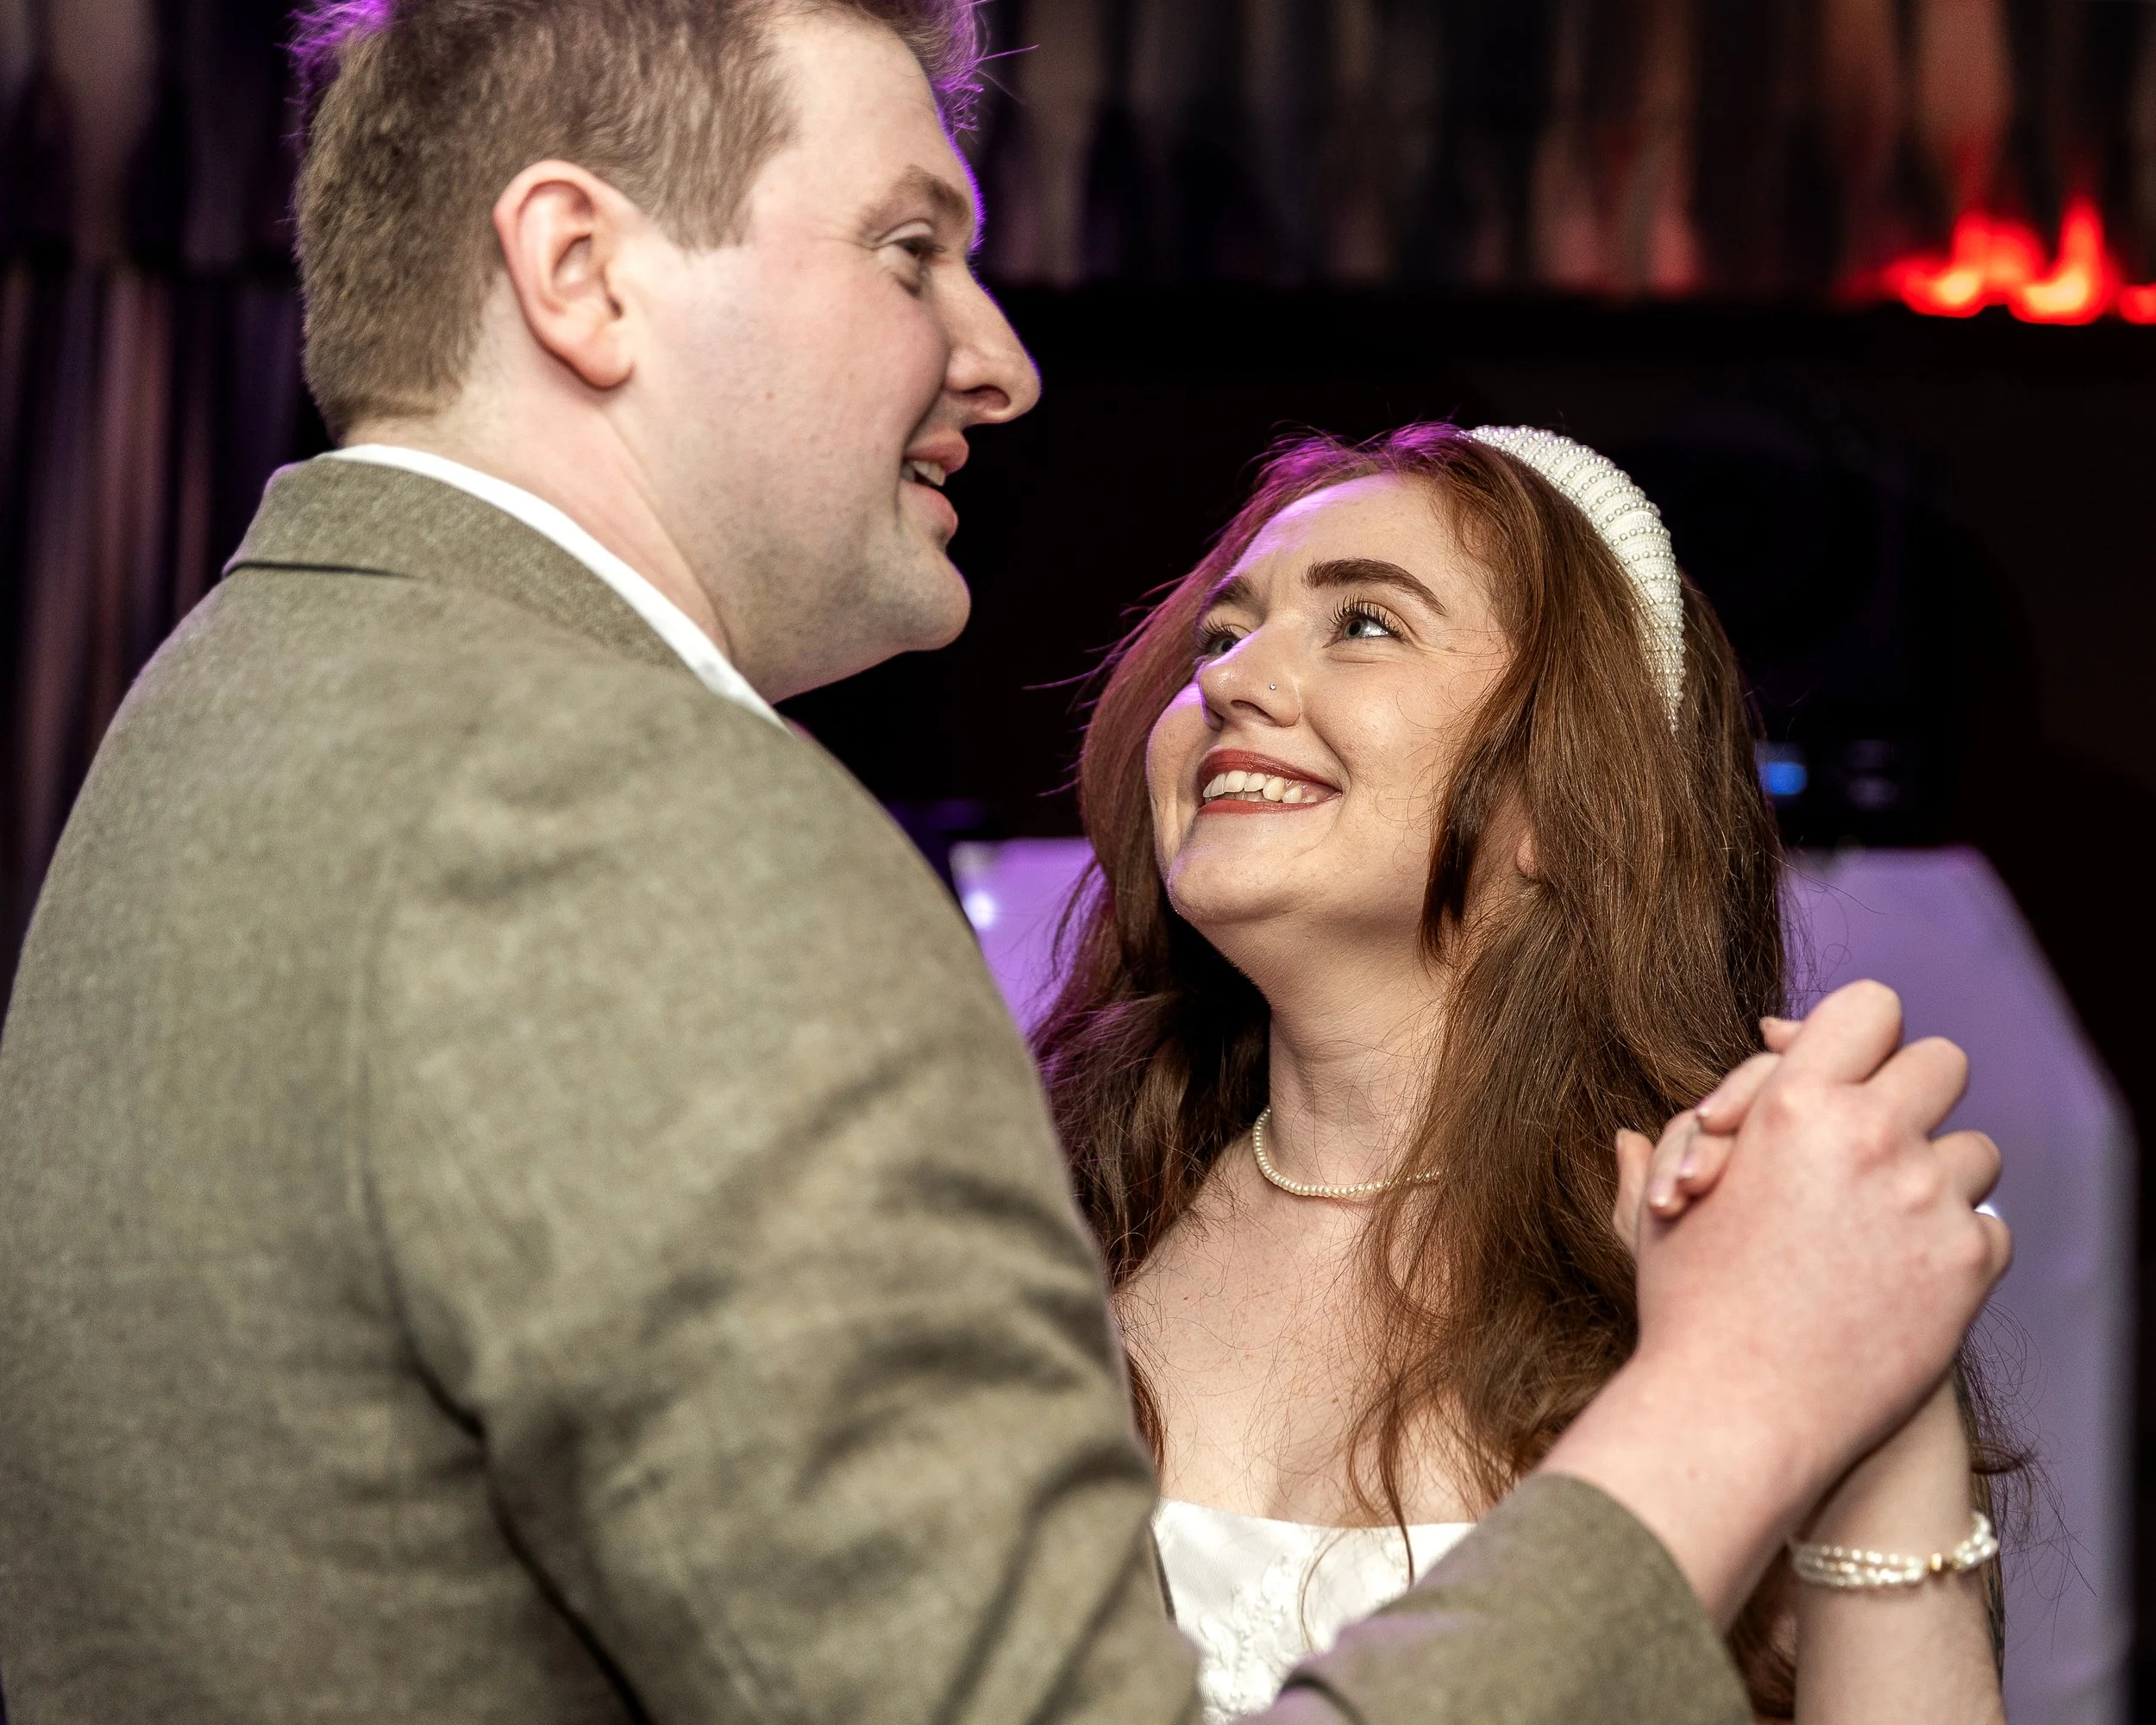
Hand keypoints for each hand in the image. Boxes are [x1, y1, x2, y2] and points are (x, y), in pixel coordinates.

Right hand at [1547, 980, 2009, 1623]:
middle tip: (1881, 1135)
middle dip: (1914, 1093)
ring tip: (1890, 1216)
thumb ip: (1670, 1162)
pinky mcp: (1968, 1263)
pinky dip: (1955, 1245)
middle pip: (1941, 1063)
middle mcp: (1870, 1135)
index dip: (1861, 1033)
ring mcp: (1928, 1198)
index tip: (1848, 1070)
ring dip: (1939, 1175)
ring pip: (1974, 1149)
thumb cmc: (1686, 1311)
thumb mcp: (1664, 1220)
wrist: (1739, 1414)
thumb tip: (1634, 1138)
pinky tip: (1906, 1273)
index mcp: (1793, 1103)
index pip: (1869, 1008)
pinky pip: (1988, 1226)